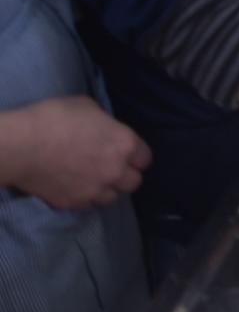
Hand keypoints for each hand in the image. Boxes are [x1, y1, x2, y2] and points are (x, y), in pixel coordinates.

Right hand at [0, 96, 149, 209]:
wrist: (21, 146)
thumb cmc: (55, 118)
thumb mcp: (88, 107)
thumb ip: (105, 123)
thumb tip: (105, 130)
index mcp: (124, 145)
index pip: (145, 158)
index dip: (136, 155)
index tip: (127, 153)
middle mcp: (115, 171)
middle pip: (134, 182)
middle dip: (126, 175)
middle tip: (111, 167)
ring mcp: (94, 190)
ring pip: (112, 197)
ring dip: (107, 188)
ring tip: (93, 178)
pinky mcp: (73, 203)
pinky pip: (88, 204)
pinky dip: (85, 197)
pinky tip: (75, 185)